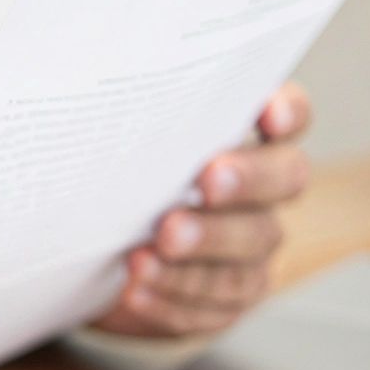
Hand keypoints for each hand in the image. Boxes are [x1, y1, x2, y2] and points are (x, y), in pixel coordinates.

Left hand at [93, 82, 311, 336]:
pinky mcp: (224, 300)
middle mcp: (261, 192)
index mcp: (243, 138)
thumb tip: (80, 62)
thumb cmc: (109, 180)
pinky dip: (171, 299)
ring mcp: (249, 249)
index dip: (287, 111)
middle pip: (284, 180)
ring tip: (149, 252)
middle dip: (246, 181)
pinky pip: (210, 306)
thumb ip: (122, 107)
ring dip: (199, 251)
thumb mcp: (110, 138)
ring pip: (246, 252)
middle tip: (206, 181)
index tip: (267, 114)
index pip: (289, 113)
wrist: (83, 256)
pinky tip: (136, 290)